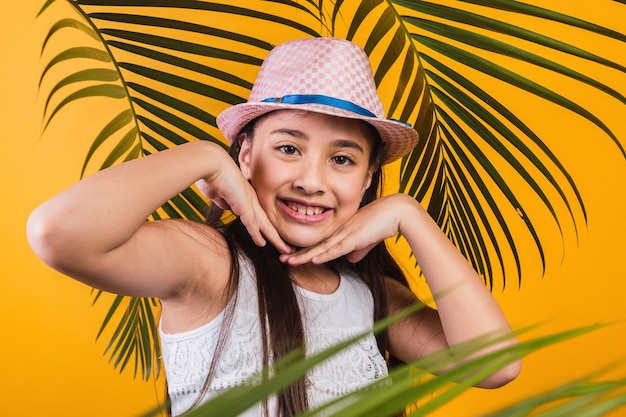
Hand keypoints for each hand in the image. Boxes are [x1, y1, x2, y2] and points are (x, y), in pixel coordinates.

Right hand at [195, 164, 292, 254]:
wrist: (212, 162)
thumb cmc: (213, 174)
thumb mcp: (219, 192)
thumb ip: (224, 199)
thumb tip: (225, 204)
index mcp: (247, 196)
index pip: (261, 216)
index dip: (268, 229)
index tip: (274, 239)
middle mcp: (251, 199)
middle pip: (268, 222)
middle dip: (278, 237)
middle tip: (289, 248)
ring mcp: (248, 201)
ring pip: (265, 225)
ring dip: (275, 239)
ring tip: (286, 250)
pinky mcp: (242, 203)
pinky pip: (252, 223)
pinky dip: (257, 234)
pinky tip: (263, 244)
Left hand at [279, 194, 413, 265]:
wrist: (398, 211)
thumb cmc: (384, 222)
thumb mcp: (368, 239)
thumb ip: (358, 250)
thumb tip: (350, 260)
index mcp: (342, 229)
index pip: (320, 242)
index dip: (306, 250)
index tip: (292, 256)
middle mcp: (340, 229)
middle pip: (315, 244)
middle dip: (298, 253)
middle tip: (281, 259)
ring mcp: (346, 232)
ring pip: (321, 247)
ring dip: (304, 256)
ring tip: (288, 262)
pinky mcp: (355, 237)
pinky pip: (336, 248)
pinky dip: (324, 255)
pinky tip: (312, 260)